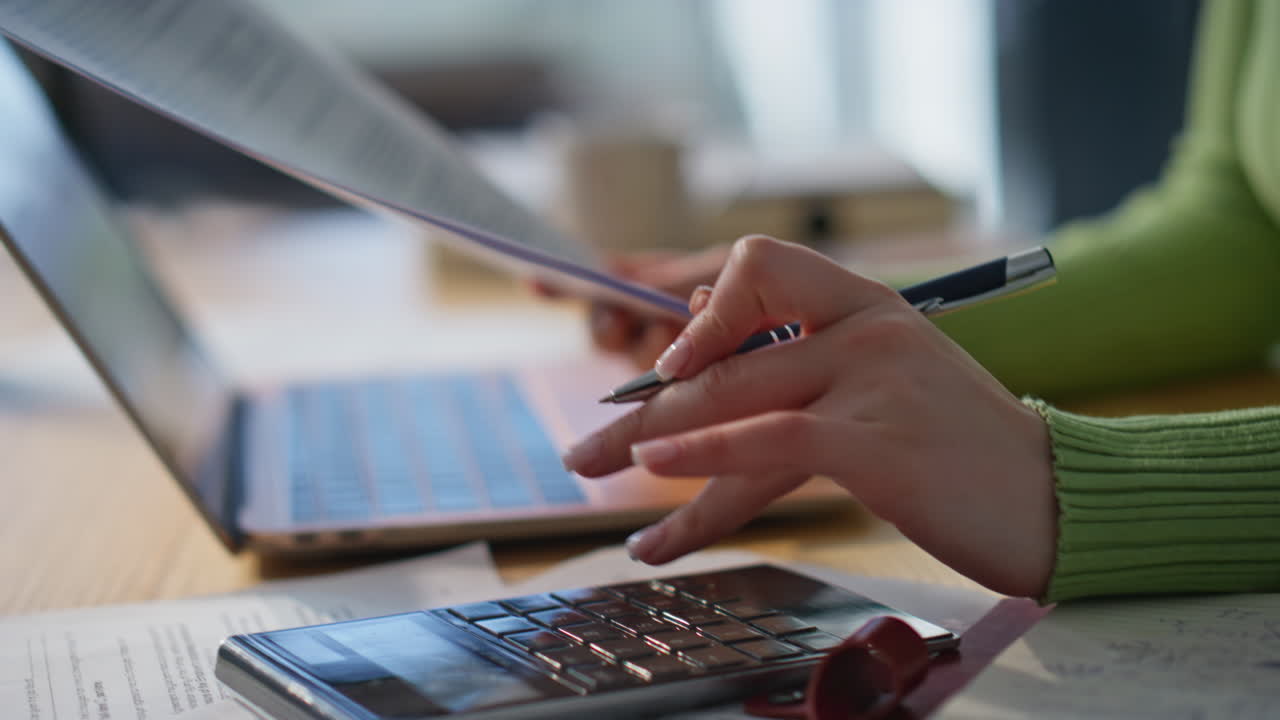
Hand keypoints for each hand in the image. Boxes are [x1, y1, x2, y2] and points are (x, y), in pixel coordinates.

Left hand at [561, 235, 1057, 597]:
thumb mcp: (893, 385)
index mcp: (871, 306)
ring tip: (588, 465)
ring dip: (645, 436)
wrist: (1062, 499)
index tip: (666, 367)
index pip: (761, 268)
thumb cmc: (969, 450)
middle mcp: (868, 329)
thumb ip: (814, 361)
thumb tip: (708, 337)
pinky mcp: (878, 442)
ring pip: (732, 394)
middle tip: (583, 442)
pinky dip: (702, 452)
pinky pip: (769, 437)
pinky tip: (655, 467)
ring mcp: (874, 381)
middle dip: (641, 402)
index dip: (702, 311)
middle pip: (725, 351)